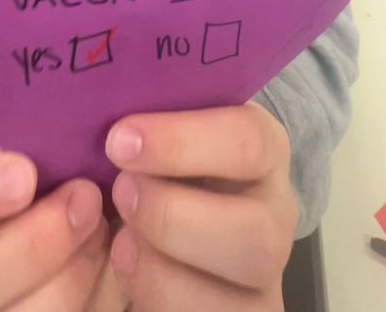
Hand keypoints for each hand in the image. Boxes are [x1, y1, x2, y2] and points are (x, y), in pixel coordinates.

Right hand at [0, 135, 108, 311]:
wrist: (79, 197)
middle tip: (86, 198)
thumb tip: (63, 134)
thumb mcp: (32, 136)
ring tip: (107, 225)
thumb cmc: (49, 159)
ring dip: (77, 271)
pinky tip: (121, 252)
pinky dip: (107, 288)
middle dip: (37, 245)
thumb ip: (33, 137)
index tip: (23, 175)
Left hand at [105, 104, 297, 311]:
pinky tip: (128, 265)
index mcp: (263, 149)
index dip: (181, 142)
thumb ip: (150, 110)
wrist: (170, 206)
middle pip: (255, 235)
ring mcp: (263, 279)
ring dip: (158, 267)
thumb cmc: (159, 154)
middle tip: (120, 191)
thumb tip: (110, 94)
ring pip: (230, 299)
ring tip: (121, 236)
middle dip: (172, 217)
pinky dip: (153, 298)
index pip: (247, 140)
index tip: (120, 139)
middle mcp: (275, 215)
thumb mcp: (162, 125)